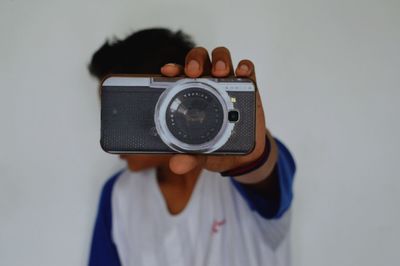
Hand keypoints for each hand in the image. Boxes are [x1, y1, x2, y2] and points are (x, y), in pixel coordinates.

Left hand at [161, 47, 266, 174]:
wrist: (243, 156)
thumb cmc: (216, 147)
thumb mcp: (200, 154)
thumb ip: (188, 157)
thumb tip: (176, 165)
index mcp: (190, 95)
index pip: (179, 75)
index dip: (173, 69)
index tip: (167, 72)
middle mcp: (207, 84)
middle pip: (199, 59)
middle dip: (195, 60)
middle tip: (194, 72)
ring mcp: (228, 83)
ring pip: (222, 58)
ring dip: (219, 60)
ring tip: (219, 72)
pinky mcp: (248, 87)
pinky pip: (247, 69)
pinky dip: (244, 66)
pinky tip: (242, 72)